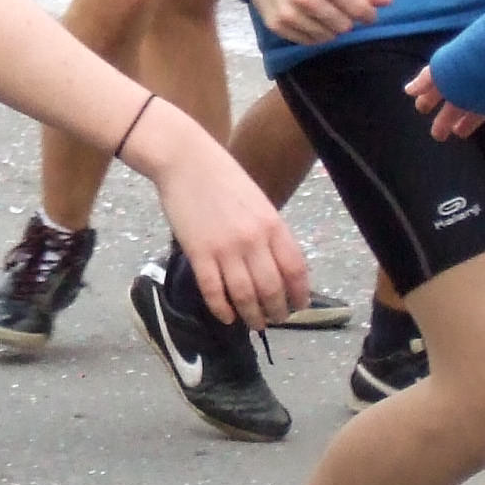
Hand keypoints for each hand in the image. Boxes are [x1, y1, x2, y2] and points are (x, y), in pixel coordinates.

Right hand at [149, 126, 310, 328]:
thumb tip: (277, 265)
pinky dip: (221, 309)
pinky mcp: (198, 254)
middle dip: (276, 311)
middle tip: (274, 320)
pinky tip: (226, 317)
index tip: (298, 306)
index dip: (299, 294)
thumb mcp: (258, 203)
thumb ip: (269, 232)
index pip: (295, 270)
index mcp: (273, 225)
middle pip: (271, 289)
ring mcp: (225, 249)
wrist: (185, 161)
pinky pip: (213, 291)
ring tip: (254, 323)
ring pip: (245, 295)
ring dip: (252, 315)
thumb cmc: (223, 178)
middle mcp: (253, 240)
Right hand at [246, 0, 391, 44]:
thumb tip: (387, 2)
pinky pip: (307, 41)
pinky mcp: (276, 25)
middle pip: (344, 26)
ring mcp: (289, 14)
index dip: (368, 13)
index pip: (359, 9)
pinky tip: (309, 19)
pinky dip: (313, 33)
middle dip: (347, 19)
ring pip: (326, 36)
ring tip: (323, 12)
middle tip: (338, 7)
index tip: (366, 12)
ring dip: (330, 28)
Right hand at [406, 63, 484, 141]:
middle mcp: (473, 81)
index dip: (429, 97)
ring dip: (470, 121)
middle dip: (446, 117)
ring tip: (460, 133)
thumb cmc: (473, 64)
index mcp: (455, 73)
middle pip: (456, 101)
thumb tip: (408, 90)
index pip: (438, 84)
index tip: (421, 109)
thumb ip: (426, 80)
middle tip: (438, 134)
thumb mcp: (444, 69)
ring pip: (479, 107)